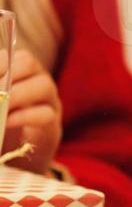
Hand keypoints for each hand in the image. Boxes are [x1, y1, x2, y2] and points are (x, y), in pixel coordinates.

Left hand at [3, 49, 62, 173]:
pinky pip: (46, 114)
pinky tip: (8, 122)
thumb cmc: (0, 121)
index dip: (1, 62)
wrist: (15, 150)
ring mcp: (46, 100)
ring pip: (44, 86)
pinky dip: (25, 117)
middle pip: (28, 62)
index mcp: (14, 71)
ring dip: (18, 95)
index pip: (12, 55)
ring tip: (2, 107)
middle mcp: (33, 79)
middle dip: (9, 74)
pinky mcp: (51, 124)